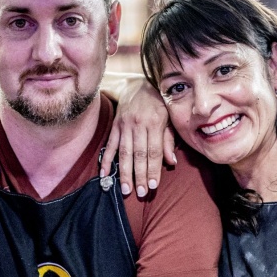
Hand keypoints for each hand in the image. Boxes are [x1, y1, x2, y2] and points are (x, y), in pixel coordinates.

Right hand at [101, 77, 175, 196]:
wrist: (138, 84)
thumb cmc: (158, 104)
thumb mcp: (169, 117)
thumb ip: (169, 140)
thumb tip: (171, 162)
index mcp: (154, 122)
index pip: (154, 151)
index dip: (153, 169)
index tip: (153, 185)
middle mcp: (138, 124)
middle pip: (139, 155)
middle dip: (139, 175)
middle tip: (140, 193)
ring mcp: (124, 126)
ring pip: (124, 153)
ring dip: (124, 173)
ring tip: (126, 189)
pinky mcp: (115, 126)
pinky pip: (110, 146)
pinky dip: (106, 160)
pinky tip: (104, 174)